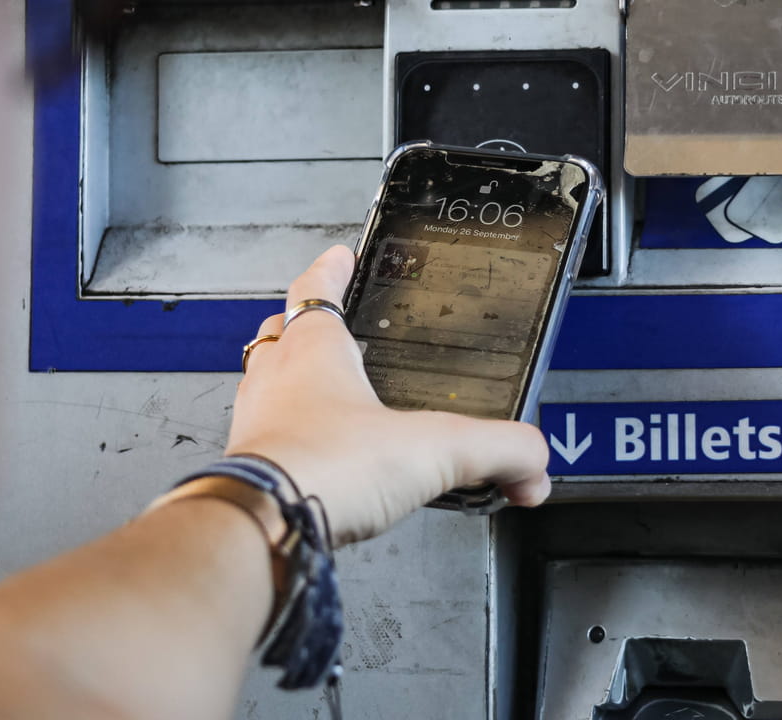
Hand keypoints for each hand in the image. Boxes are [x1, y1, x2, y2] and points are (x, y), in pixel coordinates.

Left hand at [224, 244, 551, 545]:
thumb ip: (497, 450)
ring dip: (288, 382)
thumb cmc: (324, 468)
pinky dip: (287, 438)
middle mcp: (275, 380)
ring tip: (325, 396)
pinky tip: (318, 460)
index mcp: (314, 350)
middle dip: (302, 325)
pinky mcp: (249, 469)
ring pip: (264, 384)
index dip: (329, 270)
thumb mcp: (435, 449)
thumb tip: (532, 460)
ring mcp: (255, 424)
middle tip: (327, 324)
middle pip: (280, 334)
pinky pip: (264, 439)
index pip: (314, 289)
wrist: (265, 525)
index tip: (339, 257)